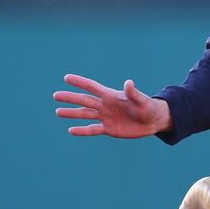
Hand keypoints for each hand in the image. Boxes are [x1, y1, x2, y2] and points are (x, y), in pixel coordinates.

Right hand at [53, 74, 171, 137]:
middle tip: (55, 95)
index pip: (92, 87)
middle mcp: (106, 105)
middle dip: (70, 98)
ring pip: (85, 114)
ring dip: (72, 113)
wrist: (153, 121)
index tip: (67, 77)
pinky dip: (82, 130)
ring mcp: (106, 117)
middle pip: (84, 100)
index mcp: (111, 96)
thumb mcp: (142, 100)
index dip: (80, 82)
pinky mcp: (109, 129)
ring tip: (58, 112)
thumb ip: (133, 93)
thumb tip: (128, 82)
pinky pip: (92, 129)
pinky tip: (71, 130)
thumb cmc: (149, 107)